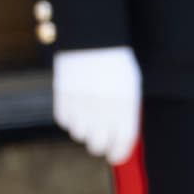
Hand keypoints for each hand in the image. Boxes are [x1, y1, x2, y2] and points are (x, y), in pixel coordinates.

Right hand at [53, 47, 141, 164]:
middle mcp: (103, 106)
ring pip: (79, 134)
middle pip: (98, 144)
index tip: (114, 156)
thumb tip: (119, 142)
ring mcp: (81, 101)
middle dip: (99, 146)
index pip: (123, 142)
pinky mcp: (63, 95)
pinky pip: (64, 121)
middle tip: (99, 141)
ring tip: (87, 114)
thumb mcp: (129, 87)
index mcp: (125, 104)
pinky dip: (69, 118)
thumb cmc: (115, 63)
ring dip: (83, 130)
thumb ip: (126, 114)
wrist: (92, 36)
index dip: (118, 153)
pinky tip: (76, 104)